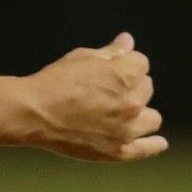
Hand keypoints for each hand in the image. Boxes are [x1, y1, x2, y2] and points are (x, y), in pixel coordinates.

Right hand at [25, 32, 166, 161]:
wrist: (34, 113)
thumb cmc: (54, 81)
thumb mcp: (80, 58)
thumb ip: (109, 51)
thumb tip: (128, 40)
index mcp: (125, 76)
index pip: (141, 63)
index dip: (125, 63)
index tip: (112, 67)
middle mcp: (133, 102)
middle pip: (147, 88)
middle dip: (132, 85)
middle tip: (110, 88)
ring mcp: (128, 129)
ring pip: (152, 118)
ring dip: (141, 111)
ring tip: (124, 112)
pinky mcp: (120, 150)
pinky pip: (147, 148)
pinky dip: (154, 144)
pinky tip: (157, 141)